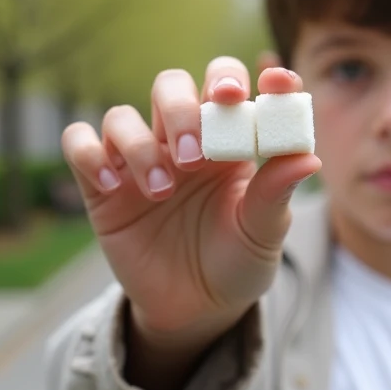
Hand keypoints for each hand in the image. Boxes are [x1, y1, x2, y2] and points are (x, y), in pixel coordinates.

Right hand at [61, 58, 320, 350]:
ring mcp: (139, 160)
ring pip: (122, 116)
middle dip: (183, 108)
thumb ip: (277, 192)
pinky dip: (89, 153)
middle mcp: (181, 140)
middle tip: (195, 154)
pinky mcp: (101, 186)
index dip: (245, 78)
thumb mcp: (264, 233)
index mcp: (227, 140)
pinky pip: (80, 144)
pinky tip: (112, 183)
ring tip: (161, 192)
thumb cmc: (237, 262)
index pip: (229, 89)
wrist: (196, 311)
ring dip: (139, 146)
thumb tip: (309, 157)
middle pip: (170, 85)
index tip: (269, 84)